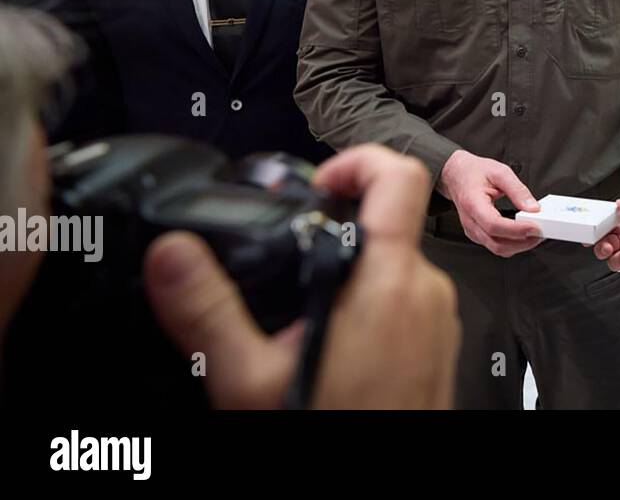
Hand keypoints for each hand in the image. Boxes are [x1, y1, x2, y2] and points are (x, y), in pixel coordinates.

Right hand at [143, 143, 460, 408]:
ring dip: (351, 274)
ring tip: (303, 315)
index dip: (357, 160)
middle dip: (336, 233)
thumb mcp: (249, 379)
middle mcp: (427, 292)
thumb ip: (208, 308)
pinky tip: (331, 346)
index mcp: (389, 283)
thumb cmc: (330, 437)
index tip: (319, 181)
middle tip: (290, 259)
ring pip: (396, 266)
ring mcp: (439, 321)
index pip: (400, 177)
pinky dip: (371, 307)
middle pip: (388, 223)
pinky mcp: (440, 347)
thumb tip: (172, 255)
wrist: (380, 491)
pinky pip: (407, 303)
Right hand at [438, 149, 542, 256]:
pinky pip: (496, 245)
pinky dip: (512, 244)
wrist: (456, 175)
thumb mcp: (499, 172)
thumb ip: (517, 190)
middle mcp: (470, 222)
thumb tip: (533, 208)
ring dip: (519, 245)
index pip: (494, 225)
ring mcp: (472, 231)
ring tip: (535, 234)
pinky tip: (523, 235)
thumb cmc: (474, 172)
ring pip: (497, 248)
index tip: (535, 227)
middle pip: (497, 243)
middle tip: (541, 232)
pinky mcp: (477, 234)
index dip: (516, 230)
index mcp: (472, 204)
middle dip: (522, 242)